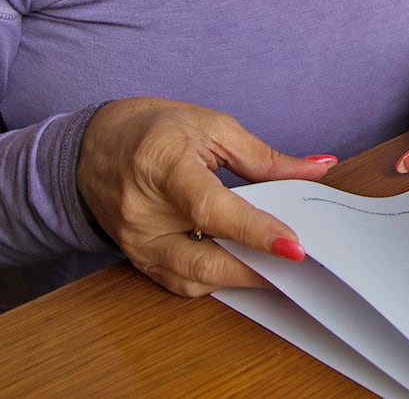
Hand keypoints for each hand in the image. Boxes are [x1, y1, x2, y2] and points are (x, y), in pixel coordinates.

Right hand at [76, 97, 336, 296]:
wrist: (90, 148)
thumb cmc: (152, 129)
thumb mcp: (212, 127)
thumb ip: (265, 158)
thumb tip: (318, 169)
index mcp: (162, 166)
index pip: (211, 208)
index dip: (255, 230)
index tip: (293, 245)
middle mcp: (143, 213)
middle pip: (203, 260)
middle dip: (256, 270)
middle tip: (299, 266)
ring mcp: (136, 243)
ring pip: (194, 280)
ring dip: (241, 280)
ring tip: (280, 270)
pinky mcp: (136, 260)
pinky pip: (181, 282)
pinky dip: (217, 280)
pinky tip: (245, 268)